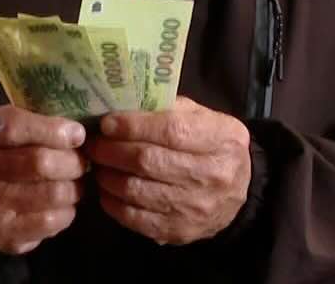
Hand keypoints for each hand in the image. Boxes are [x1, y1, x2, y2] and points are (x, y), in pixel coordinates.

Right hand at [0, 106, 88, 255]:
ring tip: (73, 182)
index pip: (14, 127)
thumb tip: (77, 133)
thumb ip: (34, 119)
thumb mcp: (3, 120)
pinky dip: (66, 211)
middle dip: (72, 161)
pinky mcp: (0, 235)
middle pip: (38, 163)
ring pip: (52, 194)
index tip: (77, 134)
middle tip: (80, 161)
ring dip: (74, 187)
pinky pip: (50, 221)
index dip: (52, 130)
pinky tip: (61, 204)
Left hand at [86, 96, 250, 245]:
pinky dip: (113, 203)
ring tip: (98, 163)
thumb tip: (125, 105)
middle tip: (93, 143)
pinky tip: (106, 188)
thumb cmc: (214, 146)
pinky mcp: (179, 231)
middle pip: (148, 161)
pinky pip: (135, 218)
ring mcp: (194, 208)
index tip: (108, 122)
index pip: (171, 131)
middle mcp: (210, 176)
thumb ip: (171, 108)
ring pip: (137, 191)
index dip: (134, 126)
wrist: (241, 192)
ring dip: (108, 175)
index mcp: (219, 140)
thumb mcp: (205, 118)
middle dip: (112, 150)